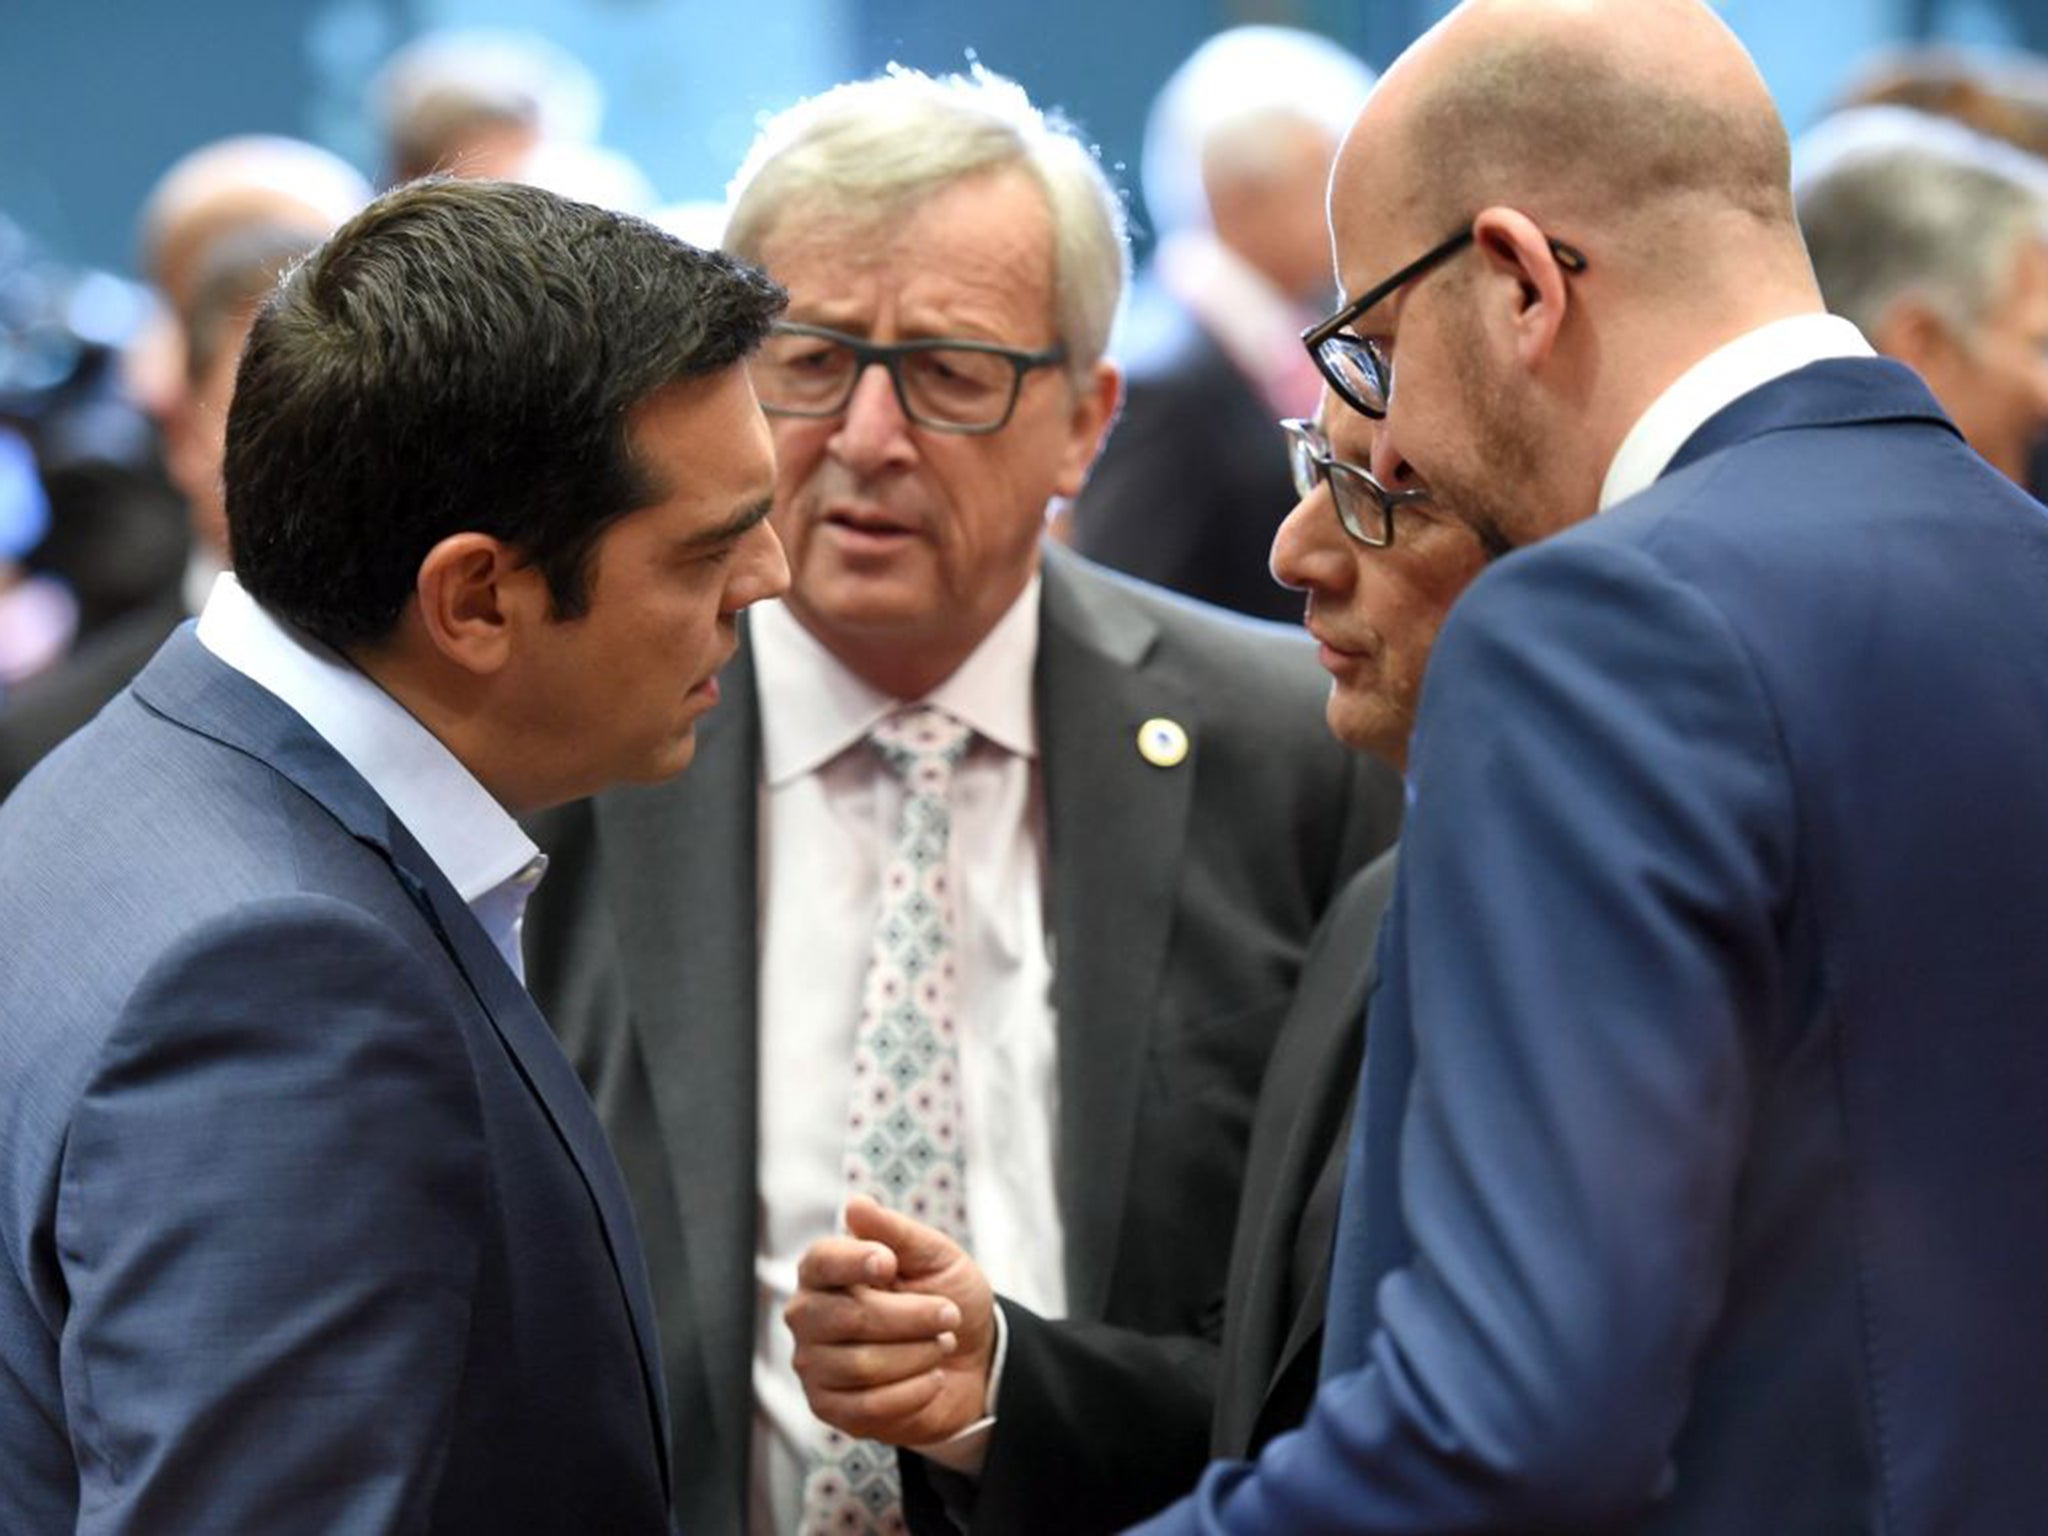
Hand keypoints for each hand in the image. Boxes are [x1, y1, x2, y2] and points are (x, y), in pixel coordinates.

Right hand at [786, 1195, 997, 1446]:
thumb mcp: (936, 1257)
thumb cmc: (947, 1298)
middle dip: (911, 1317)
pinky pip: (868, 1406)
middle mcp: (809, 1316)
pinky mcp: (829, 1408)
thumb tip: (856, 1205)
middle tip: (949, 1314)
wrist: (972, 1360)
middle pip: (849, 1317)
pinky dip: (913, 1391)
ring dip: (918, 1354)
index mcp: (826, 1271)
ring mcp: (814, 1364)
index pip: (821, 1261)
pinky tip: (934, 1378)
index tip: (889, 1263)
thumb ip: (897, 1232)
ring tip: (941, 1344)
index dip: (853, 1261)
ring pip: (862, 1364)